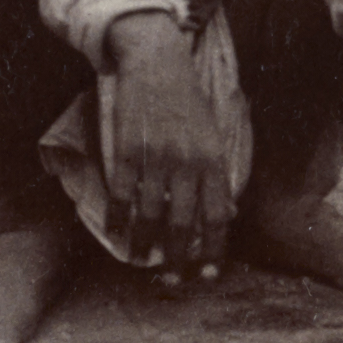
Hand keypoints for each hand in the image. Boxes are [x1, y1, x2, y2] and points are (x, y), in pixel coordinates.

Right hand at [93, 12, 237, 279]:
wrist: (156, 60)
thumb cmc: (187, 99)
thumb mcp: (212, 134)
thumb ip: (217, 173)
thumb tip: (226, 213)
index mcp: (213, 160)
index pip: (219, 216)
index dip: (214, 250)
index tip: (207, 273)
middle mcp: (187, 163)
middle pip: (184, 224)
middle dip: (178, 259)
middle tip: (172, 281)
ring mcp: (155, 157)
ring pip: (150, 215)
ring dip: (145, 245)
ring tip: (141, 262)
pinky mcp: (126, 150)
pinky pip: (122, 194)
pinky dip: (118, 219)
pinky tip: (116, 233)